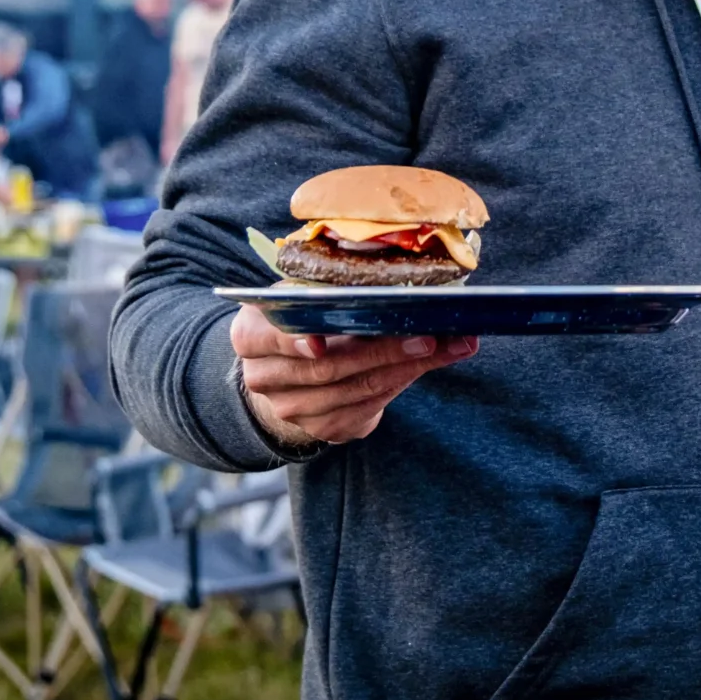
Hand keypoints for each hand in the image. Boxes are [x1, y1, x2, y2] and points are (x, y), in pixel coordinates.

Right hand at [230, 304, 476, 446]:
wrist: (289, 370)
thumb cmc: (302, 318)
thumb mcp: (300, 295)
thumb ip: (325, 289)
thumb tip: (385, 271)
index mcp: (251, 335)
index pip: (266, 337)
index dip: (292, 340)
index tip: (319, 342)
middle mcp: (265, 378)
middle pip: (328, 368)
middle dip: (384, 351)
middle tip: (429, 336)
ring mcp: (293, 409)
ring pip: (356, 390)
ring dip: (408, 368)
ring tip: (449, 347)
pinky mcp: (324, 428)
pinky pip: (368, 408)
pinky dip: (404, 383)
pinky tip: (431, 363)